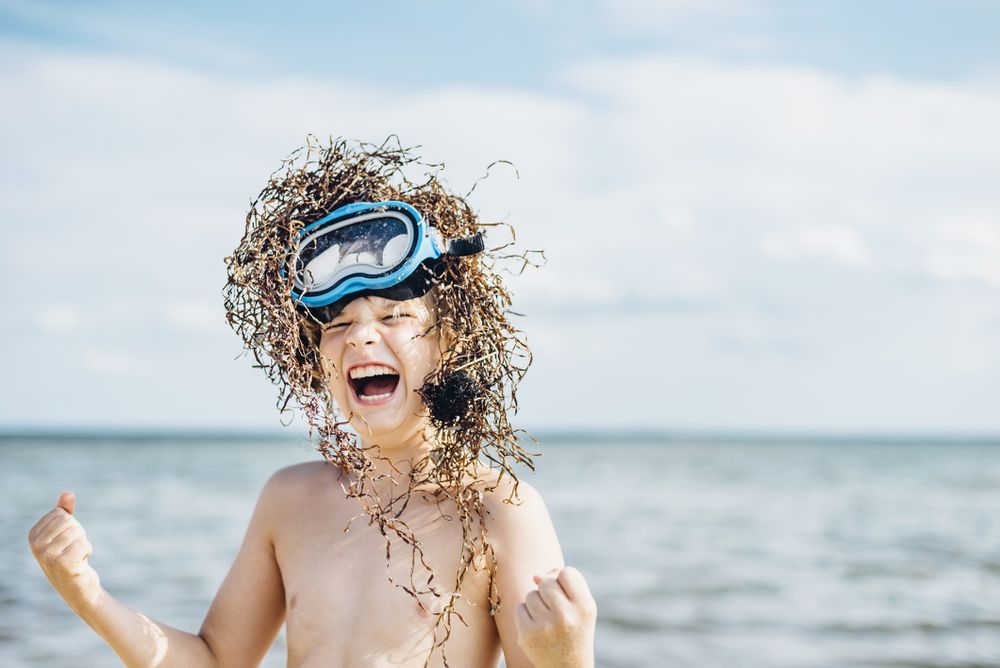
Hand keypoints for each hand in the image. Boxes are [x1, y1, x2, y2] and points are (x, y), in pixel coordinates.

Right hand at [27, 491, 102, 610]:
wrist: (77, 586)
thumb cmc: (71, 555)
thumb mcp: (66, 531)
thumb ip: (65, 512)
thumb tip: (67, 493)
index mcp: (33, 534)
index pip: (61, 514)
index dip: (70, 525)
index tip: (65, 540)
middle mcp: (35, 545)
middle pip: (69, 522)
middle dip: (78, 534)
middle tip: (72, 550)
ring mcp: (46, 555)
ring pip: (77, 533)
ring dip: (83, 543)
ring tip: (75, 556)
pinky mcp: (62, 564)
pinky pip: (83, 544)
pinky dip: (86, 551)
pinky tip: (79, 563)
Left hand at [514, 566, 596, 667]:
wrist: (568, 667)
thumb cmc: (574, 630)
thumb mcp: (579, 607)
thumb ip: (563, 584)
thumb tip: (536, 576)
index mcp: (585, 607)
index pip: (567, 573)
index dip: (562, 580)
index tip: (566, 595)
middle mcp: (566, 616)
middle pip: (546, 582)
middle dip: (547, 592)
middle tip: (556, 610)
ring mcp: (545, 626)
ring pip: (531, 594)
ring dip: (536, 604)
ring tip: (547, 621)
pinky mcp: (528, 635)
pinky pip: (520, 608)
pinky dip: (525, 615)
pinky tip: (537, 628)